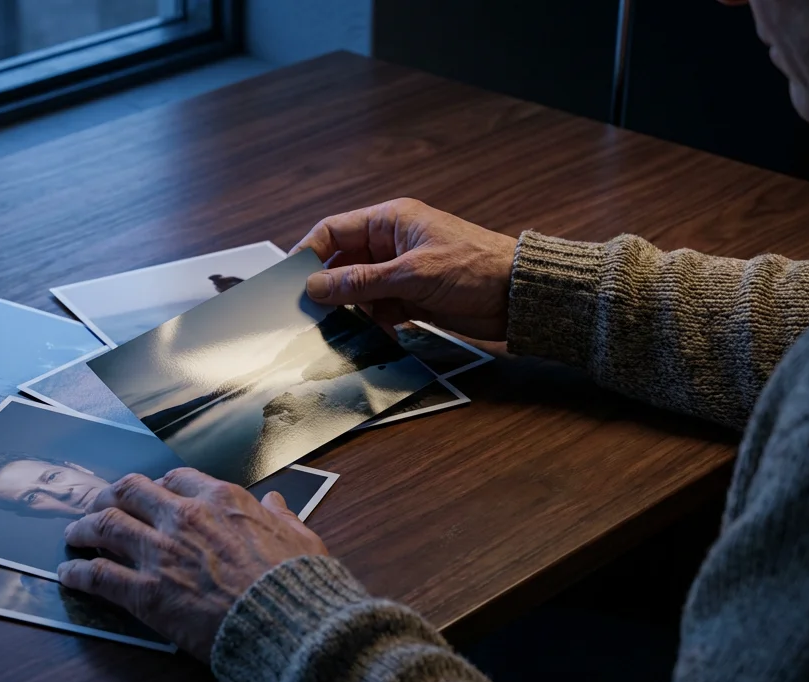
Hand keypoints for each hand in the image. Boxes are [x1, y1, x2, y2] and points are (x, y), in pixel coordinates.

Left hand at [58, 468, 327, 660]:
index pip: (176, 479)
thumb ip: (283, 515)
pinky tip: (67, 575)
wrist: (287, 623)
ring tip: (74, 534)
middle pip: (130, 491)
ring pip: (105, 525)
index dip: (157, 485)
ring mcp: (161, 553)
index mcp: (222, 500)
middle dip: (109, 496)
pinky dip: (77, 573)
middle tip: (99, 505)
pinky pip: (99, 576)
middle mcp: (184, 517)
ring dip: (84, 527)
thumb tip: (275, 502)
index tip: (150, 494)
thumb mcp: (301, 537)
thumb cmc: (297, 583)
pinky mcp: (146, 593)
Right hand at [294, 198, 517, 340]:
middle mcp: (391, 243)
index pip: (334, 231)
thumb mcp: (411, 275)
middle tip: (310, 311)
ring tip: (342, 327)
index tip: (290, 280)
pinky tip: (373, 333)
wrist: (519, 296)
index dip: (309, 253)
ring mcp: (401, 271)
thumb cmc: (475, 268)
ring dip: (352, 308)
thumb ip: (360, 282)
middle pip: (343, 263)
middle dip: (329, 287)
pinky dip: (373, 320)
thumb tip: (315, 286)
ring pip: (359, 289)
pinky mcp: (412, 296)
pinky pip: (379, 308)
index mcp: (390, 221)